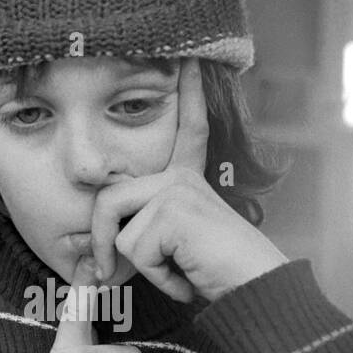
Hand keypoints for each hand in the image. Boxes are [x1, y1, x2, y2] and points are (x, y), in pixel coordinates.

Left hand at [90, 59, 286, 302]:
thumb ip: (142, 235)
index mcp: (186, 180)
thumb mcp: (174, 248)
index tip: (189, 60)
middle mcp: (181, 177)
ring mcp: (176, 189)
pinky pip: (134, 251)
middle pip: (108, 198)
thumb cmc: (219, 276)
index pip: (185, 133)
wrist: (257, 292)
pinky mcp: (173, 210)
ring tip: (181, 270)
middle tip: (107, 276)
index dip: (189, 96)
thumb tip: (95, 253)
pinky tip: (189, 274)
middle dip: (101, 242)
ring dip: (142, 266)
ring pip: (119, 232)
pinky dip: (158, 277)